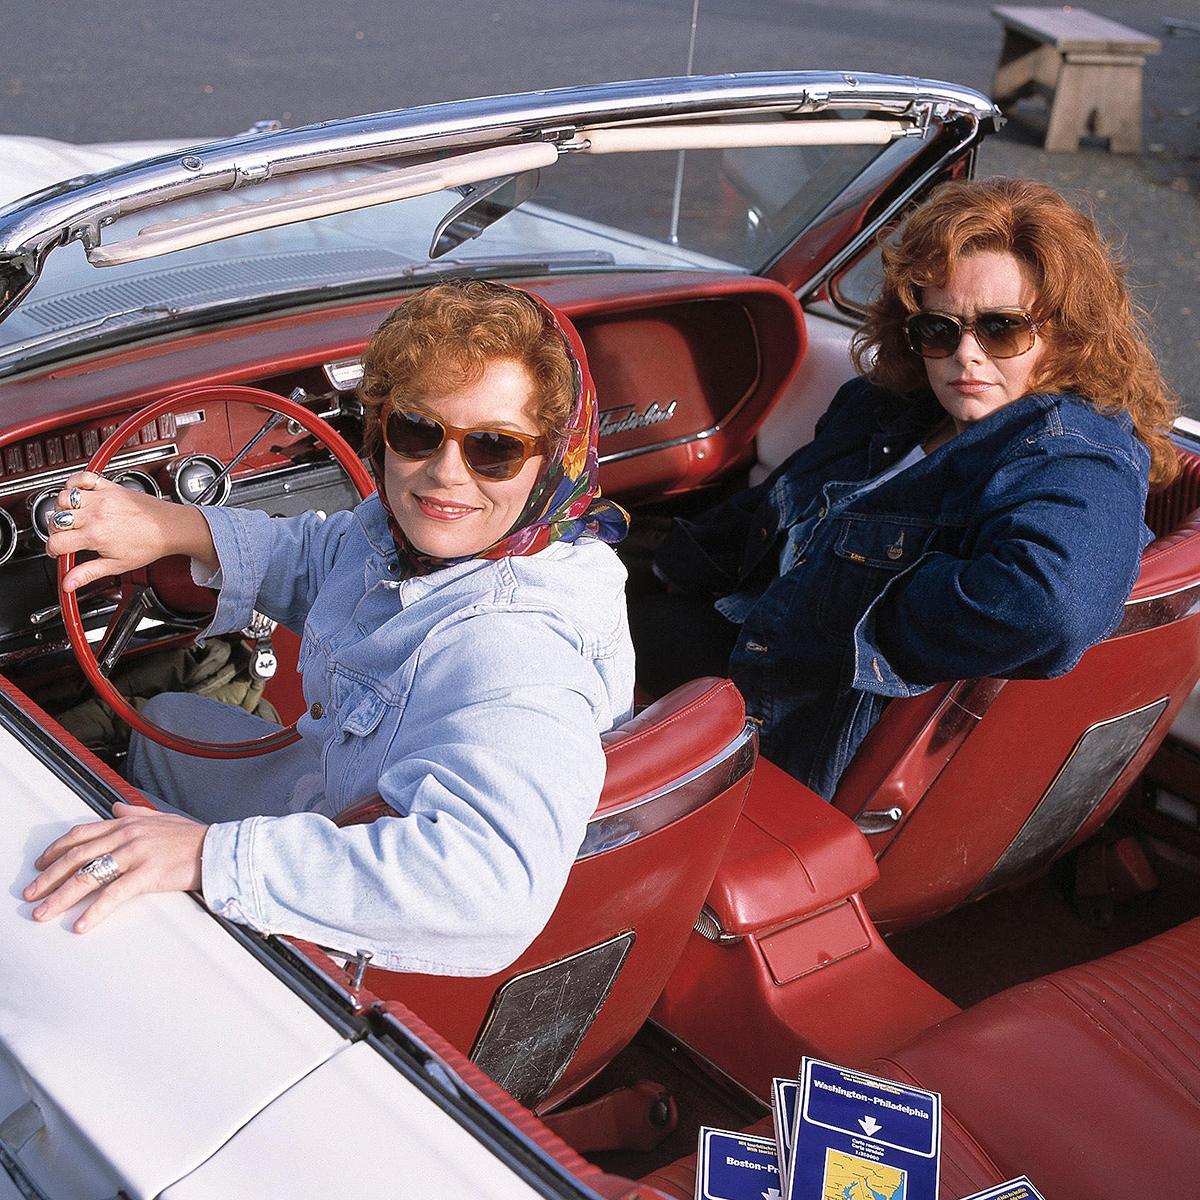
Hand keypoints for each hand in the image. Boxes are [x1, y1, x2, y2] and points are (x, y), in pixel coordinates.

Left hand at [24, 801, 206, 932]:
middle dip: (48, 878)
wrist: (218, 848)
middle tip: (31, 895)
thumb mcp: (160, 818)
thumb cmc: (191, 836)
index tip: (39, 865)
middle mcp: (127, 835)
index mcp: (127, 822)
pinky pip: (113, 895)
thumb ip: (135, 812)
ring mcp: (136, 854)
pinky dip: (94, 911)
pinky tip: (81, 924)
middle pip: (76, 857)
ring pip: (88, 876)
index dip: (55, 850)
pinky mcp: (148, 874)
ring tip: (44, 913)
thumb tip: (115, 806)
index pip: (80, 834)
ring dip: (61, 897)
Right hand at [44, 471, 216, 591]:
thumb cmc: (149, 544)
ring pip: (63, 497)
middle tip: (68, 536)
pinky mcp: (109, 486)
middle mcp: (96, 514)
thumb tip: (68, 583)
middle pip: (55, 519)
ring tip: (73, 518)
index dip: (54, 550)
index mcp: (96, 535)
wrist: (169, 527)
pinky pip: (83, 477)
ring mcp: (102, 498)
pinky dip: (75, 483)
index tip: (60, 551)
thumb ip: (89, 573)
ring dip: (62, 508)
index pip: (56, 542)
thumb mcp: (117, 565)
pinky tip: (79, 495)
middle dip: (56, 531)